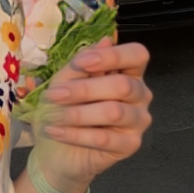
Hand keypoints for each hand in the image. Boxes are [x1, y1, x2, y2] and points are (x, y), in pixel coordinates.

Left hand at [34, 39, 151, 191]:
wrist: (56, 151)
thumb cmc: (63, 110)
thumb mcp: (65, 82)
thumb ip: (82, 64)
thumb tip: (106, 41)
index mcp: (128, 72)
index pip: (137, 55)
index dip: (113, 56)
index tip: (83, 63)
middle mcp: (139, 94)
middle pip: (123, 85)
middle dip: (84, 89)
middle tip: (54, 95)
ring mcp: (138, 120)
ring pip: (114, 112)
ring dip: (78, 113)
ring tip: (54, 117)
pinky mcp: (130, 145)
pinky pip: (105, 138)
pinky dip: (76, 134)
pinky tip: (56, 132)